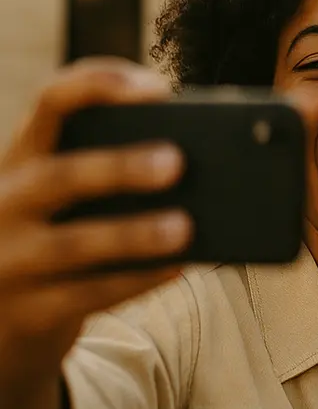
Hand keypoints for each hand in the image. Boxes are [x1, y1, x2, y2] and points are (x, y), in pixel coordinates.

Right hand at [0, 59, 191, 408]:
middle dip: (118, 167)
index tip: (156, 87)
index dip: (99, 85)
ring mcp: (8, 260)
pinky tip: (177, 268)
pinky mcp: (26, 311)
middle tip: (177, 162)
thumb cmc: (56, 239)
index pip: (50, 102)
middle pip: (58, 176)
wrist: (0, 323)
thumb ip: (115, 173)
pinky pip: (86, 295)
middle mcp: (4, 203)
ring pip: (73, 244)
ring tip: (185, 226)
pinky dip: (135, 280)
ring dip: (134, 234)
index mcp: (22, 159)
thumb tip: (206, 160)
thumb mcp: (67, 199)